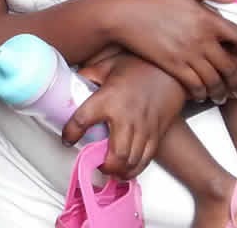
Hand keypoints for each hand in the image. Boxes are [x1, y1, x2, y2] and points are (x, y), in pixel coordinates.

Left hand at [63, 52, 187, 178]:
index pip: (83, 120)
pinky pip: (146, 158)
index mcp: (109, 99)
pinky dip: (135, 169)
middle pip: (116, 153)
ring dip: (119, 171)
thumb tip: (73, 84)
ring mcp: (144, 128)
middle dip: (105, 165)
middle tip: (96, 164)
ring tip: (109, 169)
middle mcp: (126, 117)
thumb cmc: (137, 67)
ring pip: (132, 161)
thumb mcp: (107, 65)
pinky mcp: (156, 134)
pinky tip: (126, 169)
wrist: (169, 72)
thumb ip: (88, 75)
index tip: (67, 138)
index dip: (71, 132)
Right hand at [113, 0, 236, 102]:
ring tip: (222, 98)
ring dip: (221, 92)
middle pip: (230, 68)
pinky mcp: (172, 66)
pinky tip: (200, 95)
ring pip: (214, 81)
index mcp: (208, 19)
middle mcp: (203, 40)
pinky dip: (201, 93)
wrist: (122, 14)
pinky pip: (194, 85)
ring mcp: (188, 55)